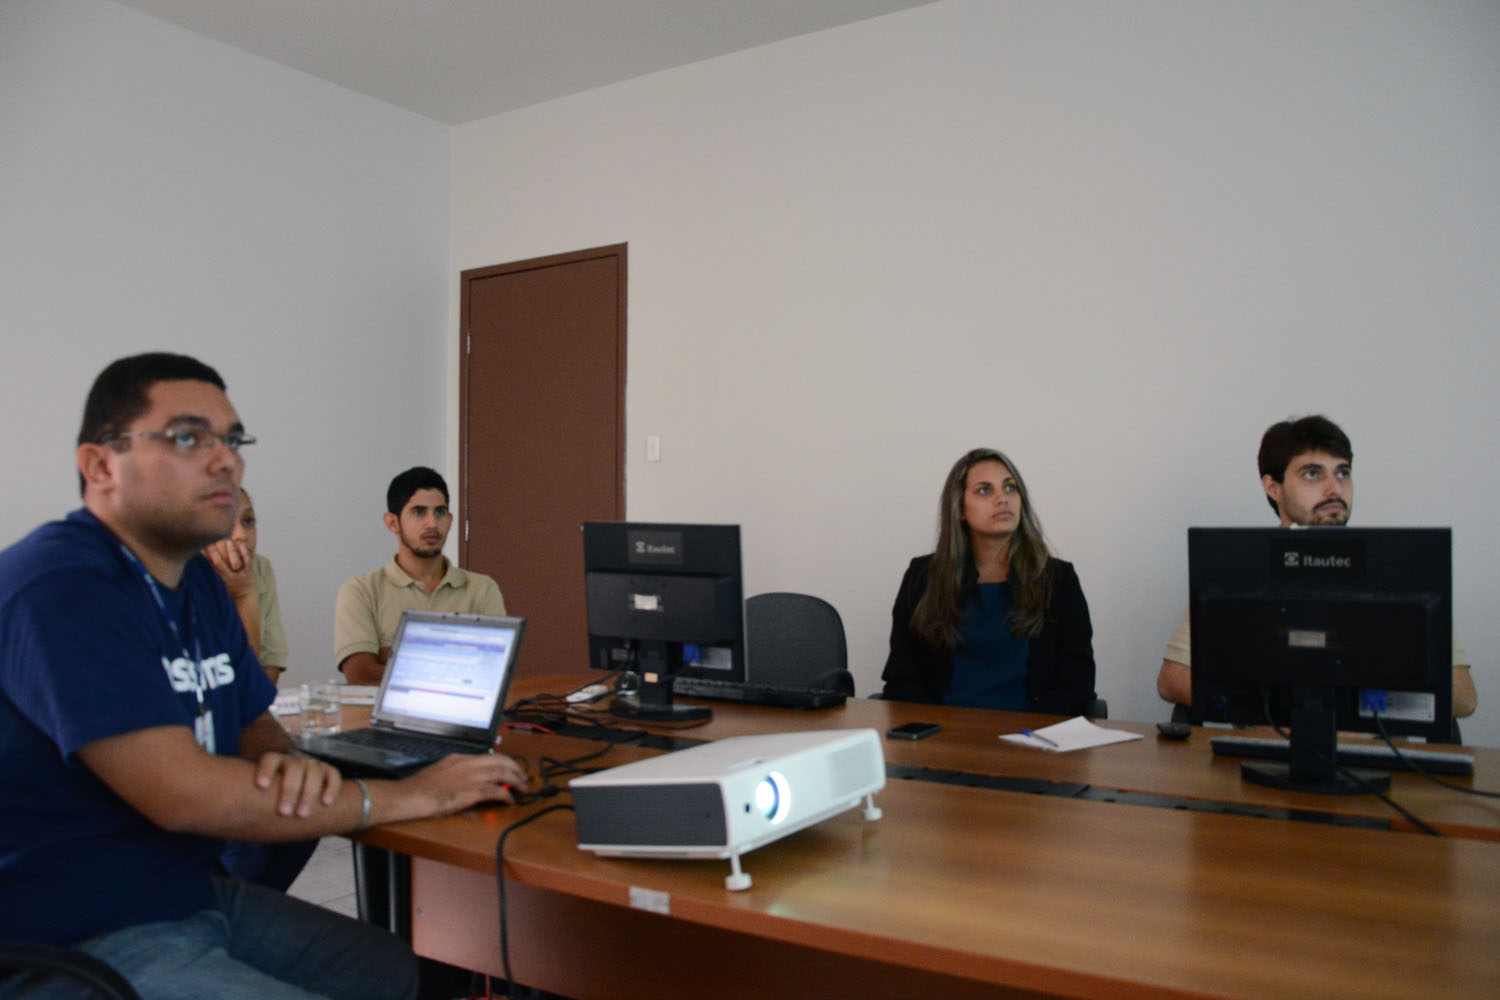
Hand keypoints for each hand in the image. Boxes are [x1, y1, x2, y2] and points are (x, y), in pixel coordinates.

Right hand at [204, 537, 255, 601]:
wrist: (243, 597)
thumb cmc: (226, 586)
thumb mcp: (215, 580)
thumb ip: (208, 568)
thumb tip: (198, 554)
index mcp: (216, 577)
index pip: (207, 565)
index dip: (203, 555)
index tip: (198, 544)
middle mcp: (226, 576)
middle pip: (218, 563)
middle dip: (213, 552)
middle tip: (209, 540)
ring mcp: (238, 574)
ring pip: (233, 562)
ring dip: (230, 551)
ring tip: (226, 540)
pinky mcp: (248, 572)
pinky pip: (247, 561)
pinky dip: (243, 551)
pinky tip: (240, 543)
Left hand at [253, 751, 342, 818]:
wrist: (300, 794)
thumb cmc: (273, 797)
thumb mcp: (260, 795)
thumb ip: (250, 799)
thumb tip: (223, 817)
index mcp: (276, 762)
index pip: (270, 758)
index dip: (266, 770)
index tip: (260, 787)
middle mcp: (294, 760)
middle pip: (293, 768)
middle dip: (289, 790)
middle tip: (284, 812)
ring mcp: (312, 764)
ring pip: (313, 772)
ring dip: (309, 793)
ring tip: (302, 814)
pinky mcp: (328, 771)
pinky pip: (332, 775)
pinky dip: (331, 788)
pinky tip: (326, 803)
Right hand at [403, 752, 529, 815]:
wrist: (409, 795)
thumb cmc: (419, 788)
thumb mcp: (440, 774)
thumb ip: (456, 779)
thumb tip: (468, 788)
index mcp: (460, 758)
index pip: (488, 756)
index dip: (503, 763)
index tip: (510, 769)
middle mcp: (468, 764)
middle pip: (501, 760)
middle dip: (516, 768)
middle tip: (524, 777)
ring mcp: (470, 777)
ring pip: (502, 773)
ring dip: (516, 780)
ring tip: (523, 788)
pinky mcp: (471, 792)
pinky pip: (496, 791)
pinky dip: (506, 796)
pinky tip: (510, 801)